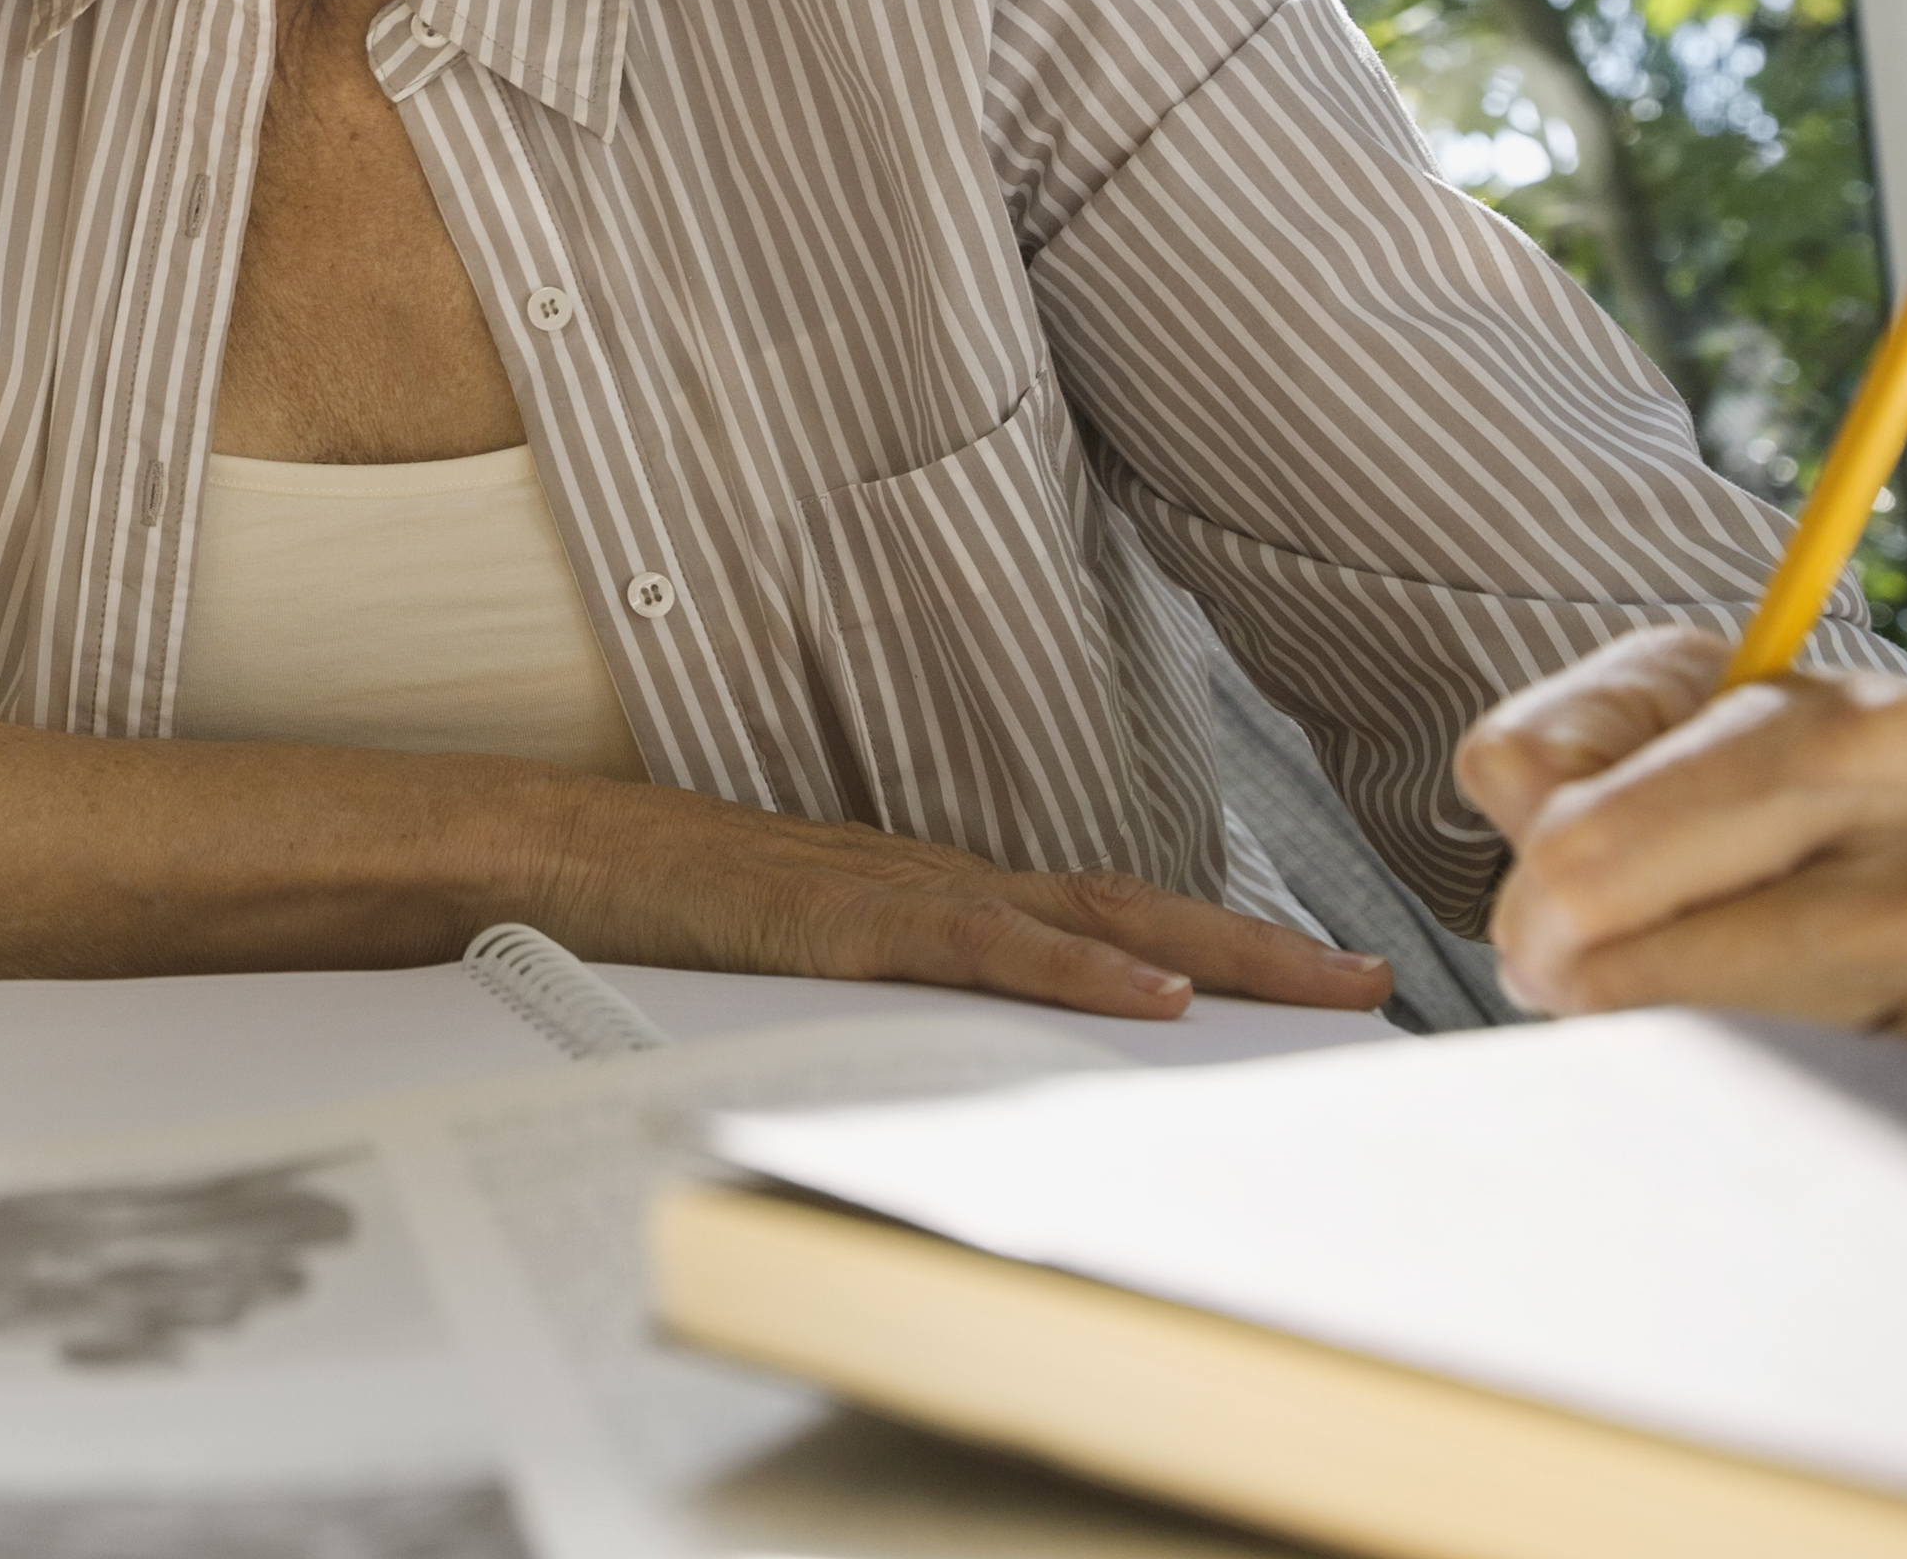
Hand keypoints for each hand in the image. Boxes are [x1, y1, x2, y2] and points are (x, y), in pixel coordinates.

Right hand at [512, 775, 1390, 1024]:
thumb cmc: (650, 913)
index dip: (1204, 944)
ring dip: (1204, 952)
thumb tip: (956, 1055)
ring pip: (1079, 917)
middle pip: (1123, 910)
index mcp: (922, 894)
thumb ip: (875, 987)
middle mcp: (930, 879)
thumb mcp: (788, 961)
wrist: (539, 851)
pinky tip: (1142, 995)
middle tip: (1368, 980)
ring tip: (1308, 985)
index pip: (1091, 920)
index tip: (1306, 976)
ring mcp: (889, 891)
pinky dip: (1068, 970)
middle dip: (1253, 948)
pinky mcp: (839, 917)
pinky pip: (975, 944)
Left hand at [1457, 629, 1906, 1110]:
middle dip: (1581, 984)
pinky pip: (1804, 1150)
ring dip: (1678, 1072)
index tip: (1557, 923)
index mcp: (1864, 729)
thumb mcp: (1792, 753)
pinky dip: (1777, 1150)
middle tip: (1612, 1003)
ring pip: (1698, 1054)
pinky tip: (1832, 1117)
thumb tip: (1513, 786)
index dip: (1534, 892)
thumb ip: (1618, 737)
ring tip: (1739, 1051)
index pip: (1580, 824)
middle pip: (1611, 939)